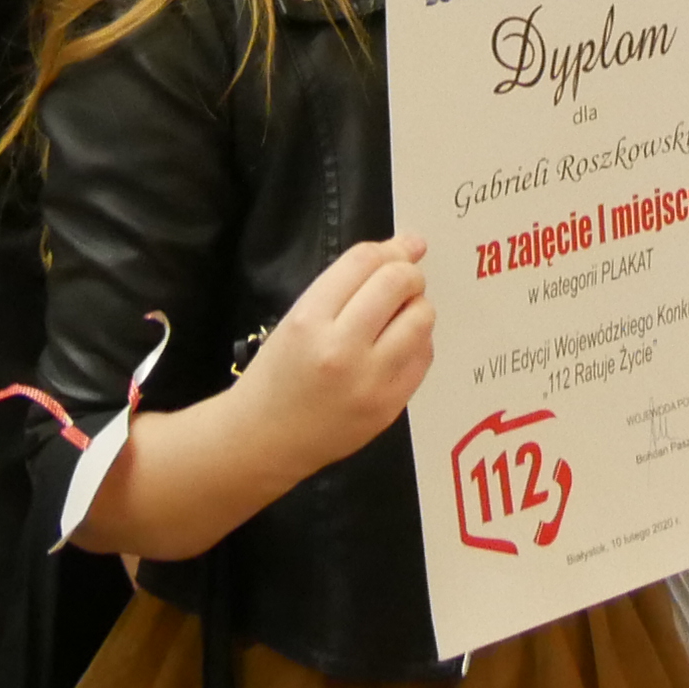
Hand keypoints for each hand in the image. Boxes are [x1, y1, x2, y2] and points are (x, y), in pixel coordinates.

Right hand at [230, 237, 430, 476]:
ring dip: (417, 307)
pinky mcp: (389, 407)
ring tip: (399, 316)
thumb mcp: (296, 318)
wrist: (263, 440)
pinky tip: (398, 346)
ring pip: (422, 318)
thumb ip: (347, 285)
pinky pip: (424, 357)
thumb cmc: (276, 373)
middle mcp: (342, 349)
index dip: (391, 247)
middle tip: (402, 283)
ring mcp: (370, 382)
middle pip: (398, 284)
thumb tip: (408, 247)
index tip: (404, 247)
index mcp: (309, 321)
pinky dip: (418, 342)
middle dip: (408, 274)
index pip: (364, 262)